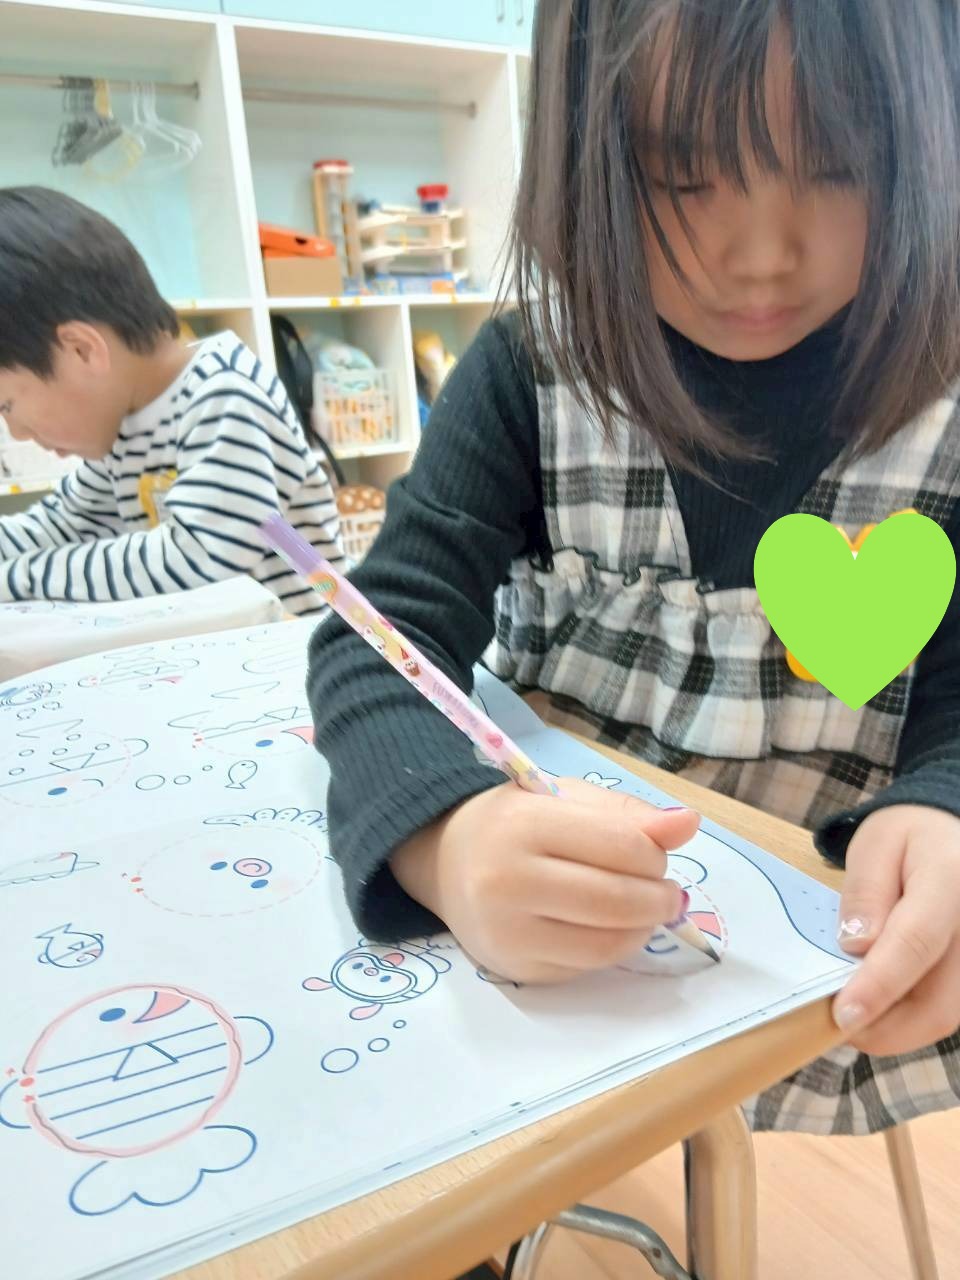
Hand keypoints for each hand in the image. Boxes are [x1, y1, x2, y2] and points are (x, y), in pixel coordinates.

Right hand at [390, 778, 700, 983]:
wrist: (446, 860)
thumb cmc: (515, 821)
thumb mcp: (566, 798)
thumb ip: (627, 814)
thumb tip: (689, 824)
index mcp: (524, 824)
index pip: (621, 846)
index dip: (655, 854)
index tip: (657, 855)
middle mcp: (507, 880)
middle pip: (617, 900)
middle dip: (659, 898)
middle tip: (667, 893)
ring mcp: (507, 931)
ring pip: (606, 944)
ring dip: (642, 930)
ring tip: (644, 911)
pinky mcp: (513, 969)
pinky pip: (585, 967)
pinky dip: (611, 949)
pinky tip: (606, 928)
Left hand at [833, 804, 959, 1053]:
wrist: (954, 837)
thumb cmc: (910, 838)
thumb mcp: (875, 844)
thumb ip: (865, 893)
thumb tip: (856, 947)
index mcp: (952, 878)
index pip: (917, 941)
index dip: (879, 984)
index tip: (844, 1015)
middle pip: (941, 1001)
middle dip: (885, 1027)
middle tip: (837, 1023)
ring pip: (945, 1016)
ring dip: (895, 1028)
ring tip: (854, 1012)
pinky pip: (947, 1009)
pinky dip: (910, 1018)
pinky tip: (880, 1005)